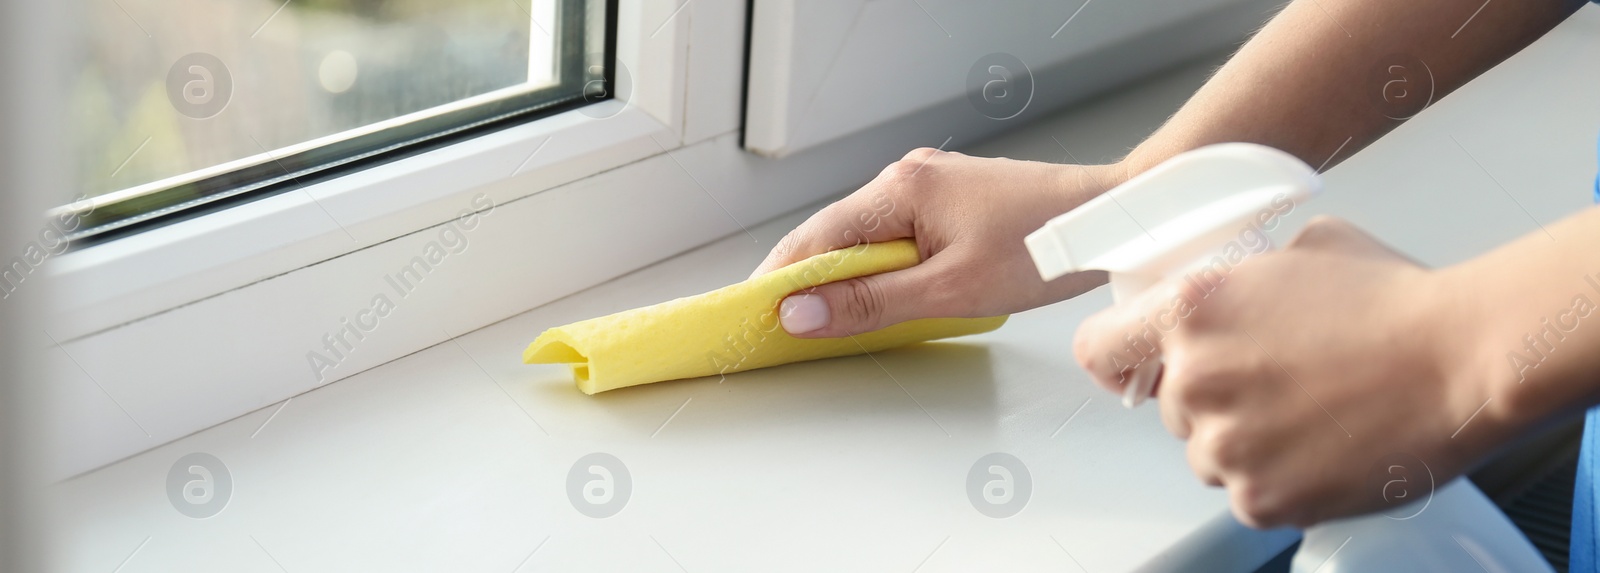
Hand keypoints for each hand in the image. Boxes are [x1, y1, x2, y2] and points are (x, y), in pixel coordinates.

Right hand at [752, 147, 1124, 337]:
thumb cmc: (1041, 246)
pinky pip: (893, 236)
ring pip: (864, 238)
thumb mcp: (949, 289)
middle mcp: (907, 177)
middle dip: (806, 282)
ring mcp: (928, 186)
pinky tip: (877, 297)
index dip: (780, 281)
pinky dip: (877, 268)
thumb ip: (871, 302)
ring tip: (824, 322)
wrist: (1105, 220)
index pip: (815, 238)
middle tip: (779, 328)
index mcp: (900, 188)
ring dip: (844, 278)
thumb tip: (801, 313)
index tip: (753, 317)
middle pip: (833, 235)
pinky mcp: (948, 202)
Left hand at [1073, 217, 1498, 527]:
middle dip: (1212, 398)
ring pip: (1208, 454)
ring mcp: (1225, 445)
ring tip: (1313, 414)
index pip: (1101, 349)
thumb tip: (1234, 282)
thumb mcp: (1303, 248)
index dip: (1120, 359)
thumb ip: (1243, 273)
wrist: (1463, 359)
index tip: (1138, 367)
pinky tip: (1326, 446)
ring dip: (1246, 442)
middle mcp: (1194, 380)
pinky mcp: (1260, 499)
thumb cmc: (1395, 300)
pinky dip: (1281, 479)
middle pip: (1171, 405)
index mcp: (1190, 311)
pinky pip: (1248, 493)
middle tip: (1278, 384)